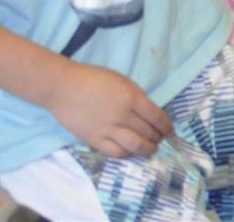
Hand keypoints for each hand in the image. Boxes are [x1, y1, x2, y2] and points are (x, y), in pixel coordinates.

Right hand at [46, 61, 173, 158]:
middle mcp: (123, 115)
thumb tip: (149, 113)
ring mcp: (108, 129)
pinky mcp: (94, 140)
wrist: (63, 87)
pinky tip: (130, 151)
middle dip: (158, 137)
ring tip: (150, 149)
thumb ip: (136, 97)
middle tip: (160, 140)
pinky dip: (126, 154)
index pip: (156, 116)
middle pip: (147, 132)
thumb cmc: (93, 79)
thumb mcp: (122, 81)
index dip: (166, 126)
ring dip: (146, 149)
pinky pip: (115, 152)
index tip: (170, 131)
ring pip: (135, 145)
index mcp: (132, 97)